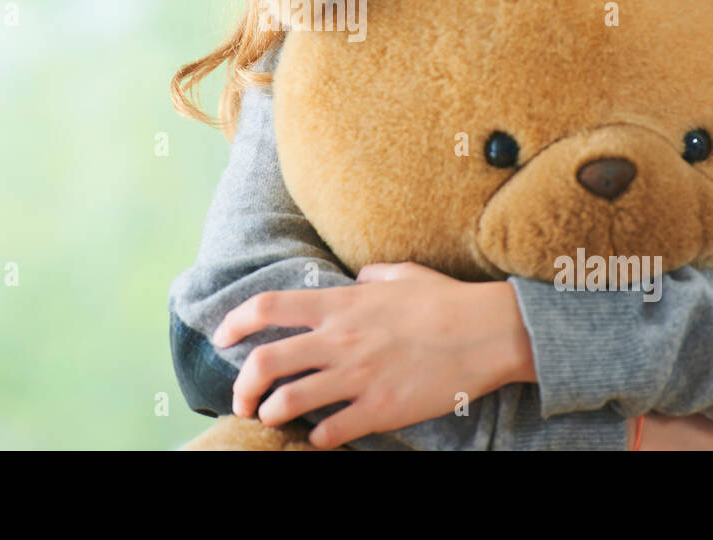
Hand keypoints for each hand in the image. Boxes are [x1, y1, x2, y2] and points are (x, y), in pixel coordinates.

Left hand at [211, 262, 536, 448]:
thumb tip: (358, 277)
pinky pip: (331, 431)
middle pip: (265, 363)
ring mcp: (358, 376)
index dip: (234, 324)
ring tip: (272, 417)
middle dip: (241, 386)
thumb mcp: (400, 275)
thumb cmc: (446, 300)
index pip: (267, 308)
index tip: (223, 339)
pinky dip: (316, 438)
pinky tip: (320, 436)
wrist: (489, 332)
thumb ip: (370, 276)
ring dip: (270, 414)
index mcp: (341, 304)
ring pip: (289, 402)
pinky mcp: (381, 409)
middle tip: (241, 398)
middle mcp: (340, 339)